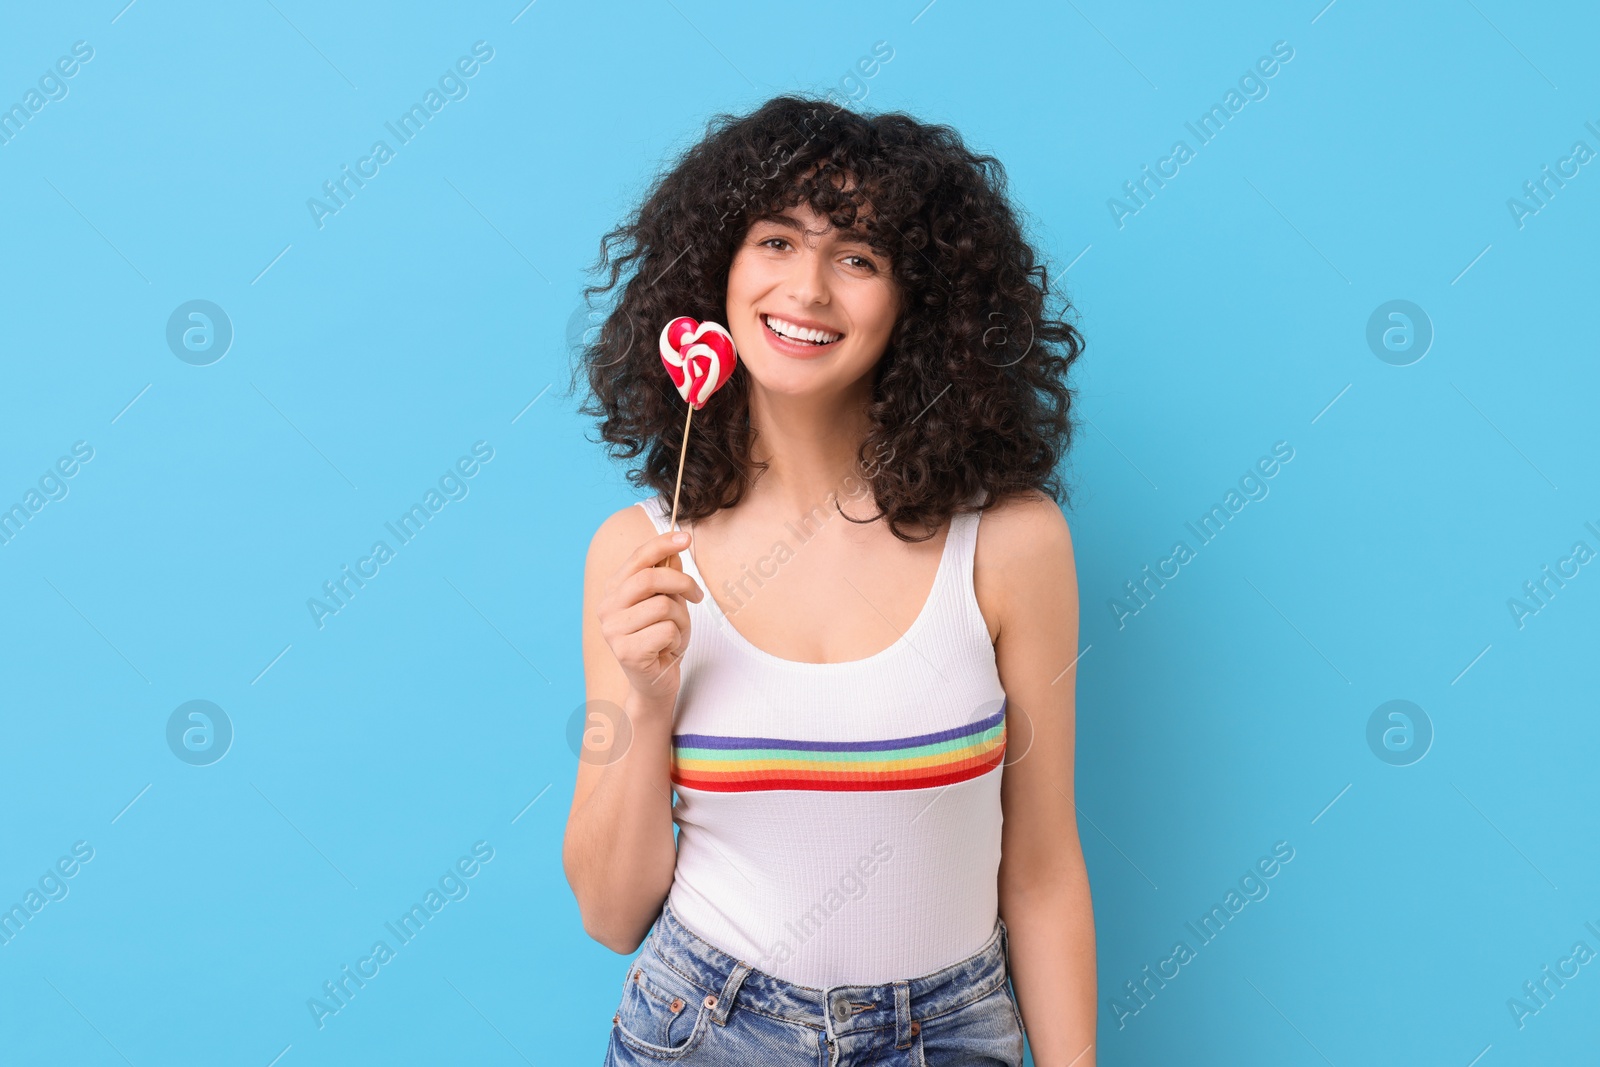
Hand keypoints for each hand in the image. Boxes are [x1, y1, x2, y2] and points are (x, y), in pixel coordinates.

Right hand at [597, 530, 702, 709]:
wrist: (655, 681)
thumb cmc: (662, 639)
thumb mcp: (669, 603)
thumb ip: (668, 578)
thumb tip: (674, 553)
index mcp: (614, 590)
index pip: (637, 558)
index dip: (661, 544)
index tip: (685, 537)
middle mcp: (607, 608)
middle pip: (649, 578)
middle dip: (681, 583)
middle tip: (698, 595)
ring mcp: (613, 631)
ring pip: (662, 606)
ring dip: (681, 619)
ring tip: (676, 632)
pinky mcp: (626, 651)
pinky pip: (666, 631)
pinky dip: (677, 638)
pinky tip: (668, 648)